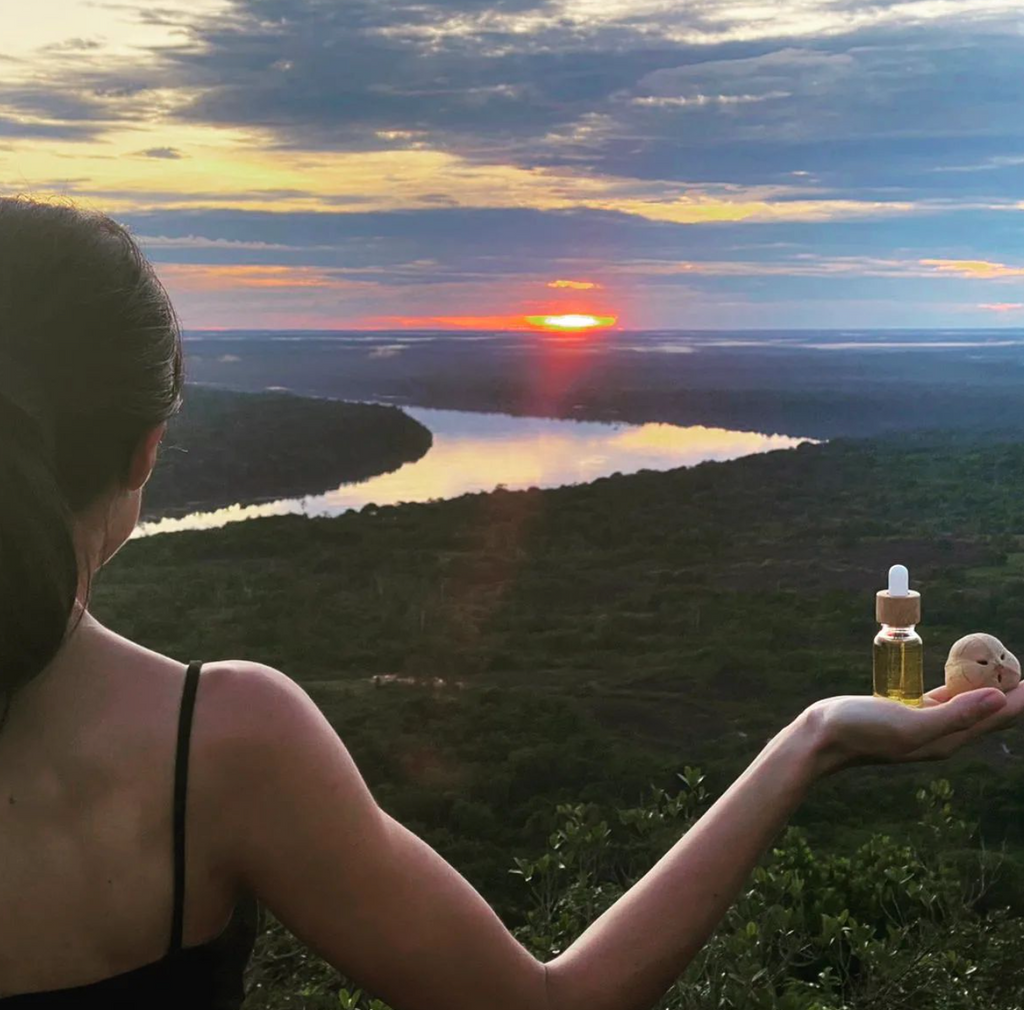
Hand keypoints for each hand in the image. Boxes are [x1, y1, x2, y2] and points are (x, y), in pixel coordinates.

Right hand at [803, 683, 1023, 775]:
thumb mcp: (909, 722)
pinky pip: (944, 698)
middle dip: (1011, 692)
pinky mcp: (907, 713)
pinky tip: (962, 674)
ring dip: (988, 687)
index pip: (998, 717)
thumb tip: (1000, 700)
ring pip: (968, 704)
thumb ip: (954, 714)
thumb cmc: (862, 730)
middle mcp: (942, 734)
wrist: (821, 738)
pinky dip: (959, 685)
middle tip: (1022, 666)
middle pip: (988, 712)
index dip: (1021, 698)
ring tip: (1002, 665)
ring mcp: (925, 724)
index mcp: (948, 739)